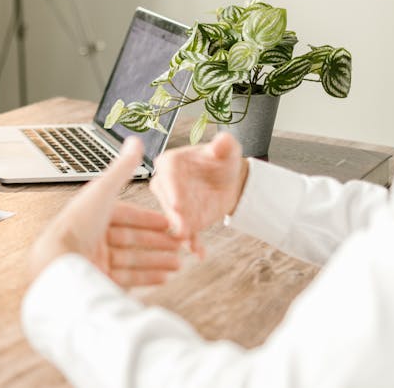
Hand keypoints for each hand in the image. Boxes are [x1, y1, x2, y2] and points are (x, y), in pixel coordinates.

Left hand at [30, 138, 183, 286]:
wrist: (59, 262)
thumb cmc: (78, 224)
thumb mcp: (104, 191)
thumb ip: (122, 168)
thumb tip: (135, 140)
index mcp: (93, 214)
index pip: (126, 215)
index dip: (149, 219)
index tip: (170, 223)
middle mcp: (93, 236)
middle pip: (132, 239)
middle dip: (158, 242)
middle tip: (180, 245)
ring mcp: (96, 259)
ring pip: (133, 260)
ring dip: (157, 261)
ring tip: (179, 264)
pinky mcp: (98, 279)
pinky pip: (128, 278)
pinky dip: (148, 277)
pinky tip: (164, 278)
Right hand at [150, 131, 248, 257]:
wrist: (228, 180)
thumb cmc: (222, 160)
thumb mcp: (227, 150)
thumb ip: (224, 145)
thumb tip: (223, 140)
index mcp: (170, 163)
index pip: (167, 175)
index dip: (172, 190)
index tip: (178, 203)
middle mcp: (165, 184)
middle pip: (167, 200)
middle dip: (174, 215)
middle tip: (182, 228)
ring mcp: (172, 204)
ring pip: (174, 219)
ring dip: (181, 231)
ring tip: (190, 242)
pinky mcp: (183, 220)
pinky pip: (186, 232)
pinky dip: (192, 243)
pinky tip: (200, 252)